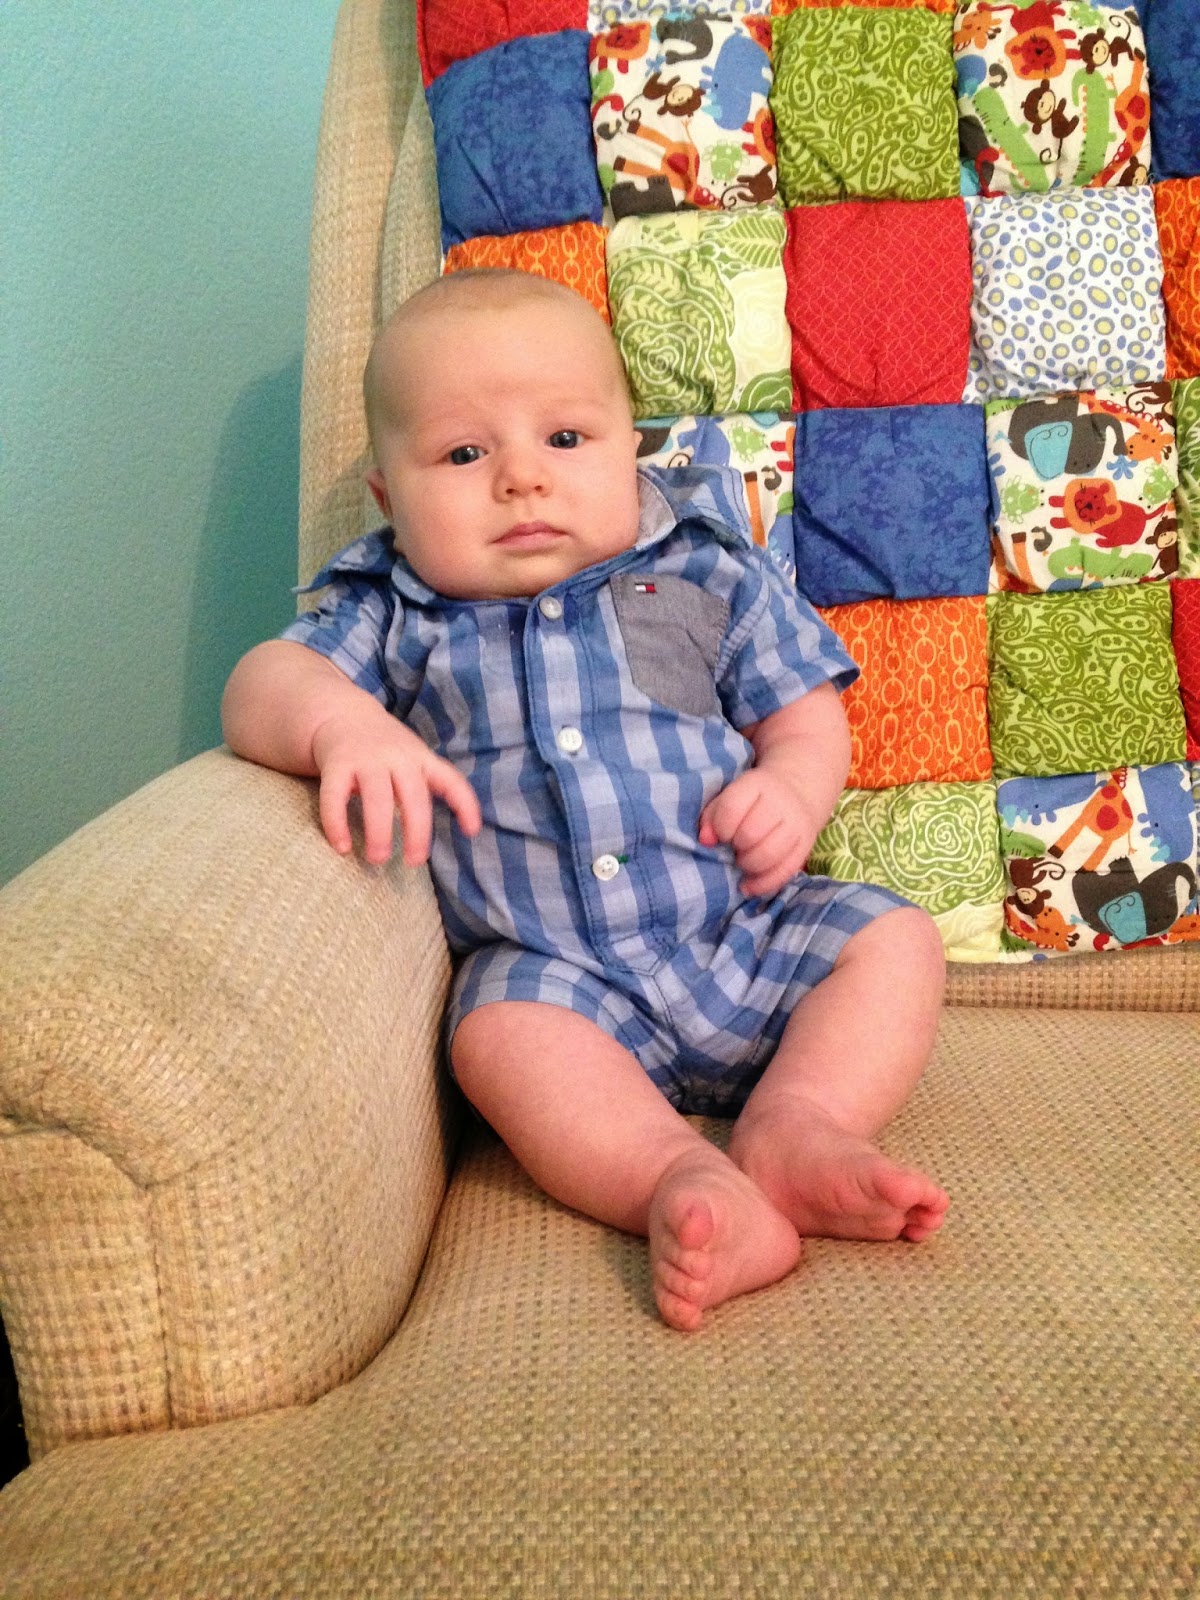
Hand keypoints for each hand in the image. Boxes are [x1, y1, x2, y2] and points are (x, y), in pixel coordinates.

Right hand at [311, 709, 480, 866]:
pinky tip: (342, 847)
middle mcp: (397, 757)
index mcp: (421, 758)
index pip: (450, 780)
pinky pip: (335, 797)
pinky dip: (337, 824)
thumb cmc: (385, 748)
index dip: (465, 805)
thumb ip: (428, 784)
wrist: (342, 715)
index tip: (471, 832)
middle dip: (416, 832)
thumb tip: (456, 827)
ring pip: (377, 798)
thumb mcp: (413, 757)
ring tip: (377, 859)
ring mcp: (366, 760)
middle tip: (413, 861)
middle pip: (413, 797)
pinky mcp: (336, 765)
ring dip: (379, 832)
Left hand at [698, 769, 819, 899]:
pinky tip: (749, 886)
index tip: (722, 835)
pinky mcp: (806, 845)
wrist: (797, 791)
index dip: (721, 828)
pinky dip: (764, 884)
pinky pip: (786, 871)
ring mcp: (796, 824)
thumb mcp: (730, 797)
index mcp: (756, 785)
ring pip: (770, 855)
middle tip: (734, 848)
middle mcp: (780, 802)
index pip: (732, 808)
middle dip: (736, 847)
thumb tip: (706, 841)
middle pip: (751, 834)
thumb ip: (712, 817)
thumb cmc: (753, 799)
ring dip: (749, 865)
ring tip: (743, 862)